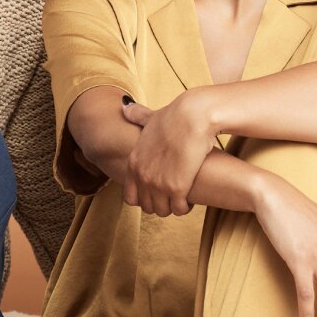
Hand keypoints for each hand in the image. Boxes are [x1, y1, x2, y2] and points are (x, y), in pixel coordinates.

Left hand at [120, 89, 216, 216]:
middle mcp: (142, 175)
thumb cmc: (175, 115)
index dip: (144, 198)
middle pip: (147, 206)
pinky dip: (185, 207)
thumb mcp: (151, 118)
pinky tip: (190, 197)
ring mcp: (158, 183)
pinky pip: (179, 209)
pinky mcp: (176, 188)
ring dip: (173, 207)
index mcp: (134, 162)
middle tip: (172, 197)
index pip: (130, 197)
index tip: (157, 192)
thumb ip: (137, 116)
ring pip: (163, 211)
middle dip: (160, 204)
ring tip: (182, 197)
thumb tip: (124, 106)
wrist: (193, 116)